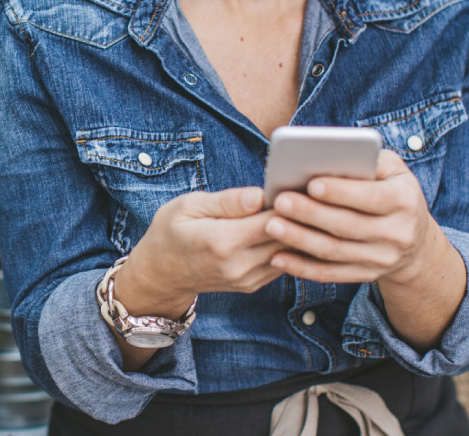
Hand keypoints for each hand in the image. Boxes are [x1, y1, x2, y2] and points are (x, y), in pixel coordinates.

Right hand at [114, 186, 284, 318]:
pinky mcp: (252, 285)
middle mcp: (238, 265)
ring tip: (301, 207)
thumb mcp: (187, 206)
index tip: (298, 184)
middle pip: (287, 238)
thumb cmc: (170, 233)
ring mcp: (247, 279)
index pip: (272, 221)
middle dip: (299, 215)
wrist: (160, 275)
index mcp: (222, 241)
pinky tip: (288, 226)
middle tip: (308, 193)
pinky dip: (288, 245)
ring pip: (290, 253)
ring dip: (298, 231)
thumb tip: (260, 194)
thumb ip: (227, 201)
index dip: (289, 202)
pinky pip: (282, 263)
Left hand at [263, 149, 444, 285]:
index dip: (340, 192)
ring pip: (335, 252)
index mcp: (404, 201)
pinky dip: (302, 268)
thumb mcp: (393, 169)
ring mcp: (382, 259)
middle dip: (311, 213)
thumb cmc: (393, 190)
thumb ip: (366, 160)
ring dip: (300, 240)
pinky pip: (331, 274)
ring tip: (272, 225)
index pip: (371, 197)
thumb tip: (328, 156)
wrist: (417, 241)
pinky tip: (278, 257)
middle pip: (348, 225)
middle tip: (280, 201)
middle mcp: (397, 234)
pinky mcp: (366, 275)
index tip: (311, 183)